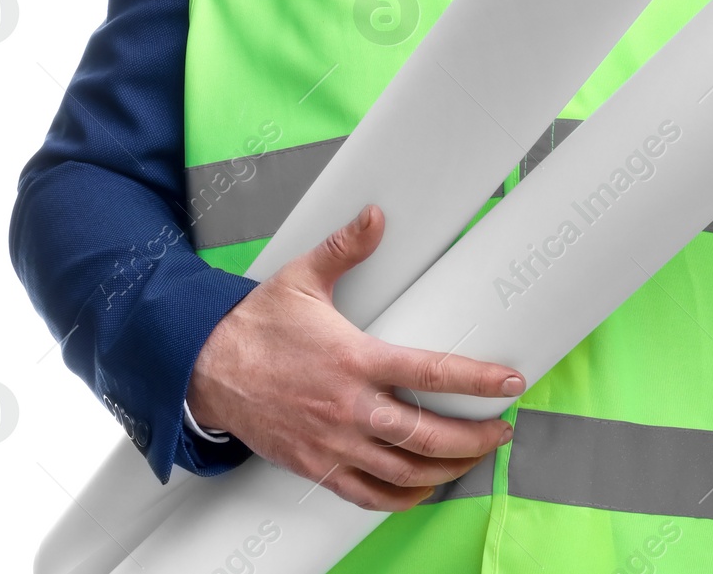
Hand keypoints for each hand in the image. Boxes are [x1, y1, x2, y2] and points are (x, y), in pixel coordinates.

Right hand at [186, 204, 524, 510]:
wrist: (203, 367)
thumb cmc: (255, 324)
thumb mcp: (303, 277)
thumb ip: (346, 247)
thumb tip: (375, 215)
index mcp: (354, 359)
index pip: (429, 373)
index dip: (476, 381)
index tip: (509, 384)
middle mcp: (349, 407)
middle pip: (426, 436)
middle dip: (474, 438)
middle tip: (503, 431)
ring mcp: (333, 442)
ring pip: (403, 471)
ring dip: (447, 470)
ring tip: (475, 459)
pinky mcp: (315, 465)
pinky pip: (366, 494)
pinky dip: (401, 498)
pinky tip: (422, 490)